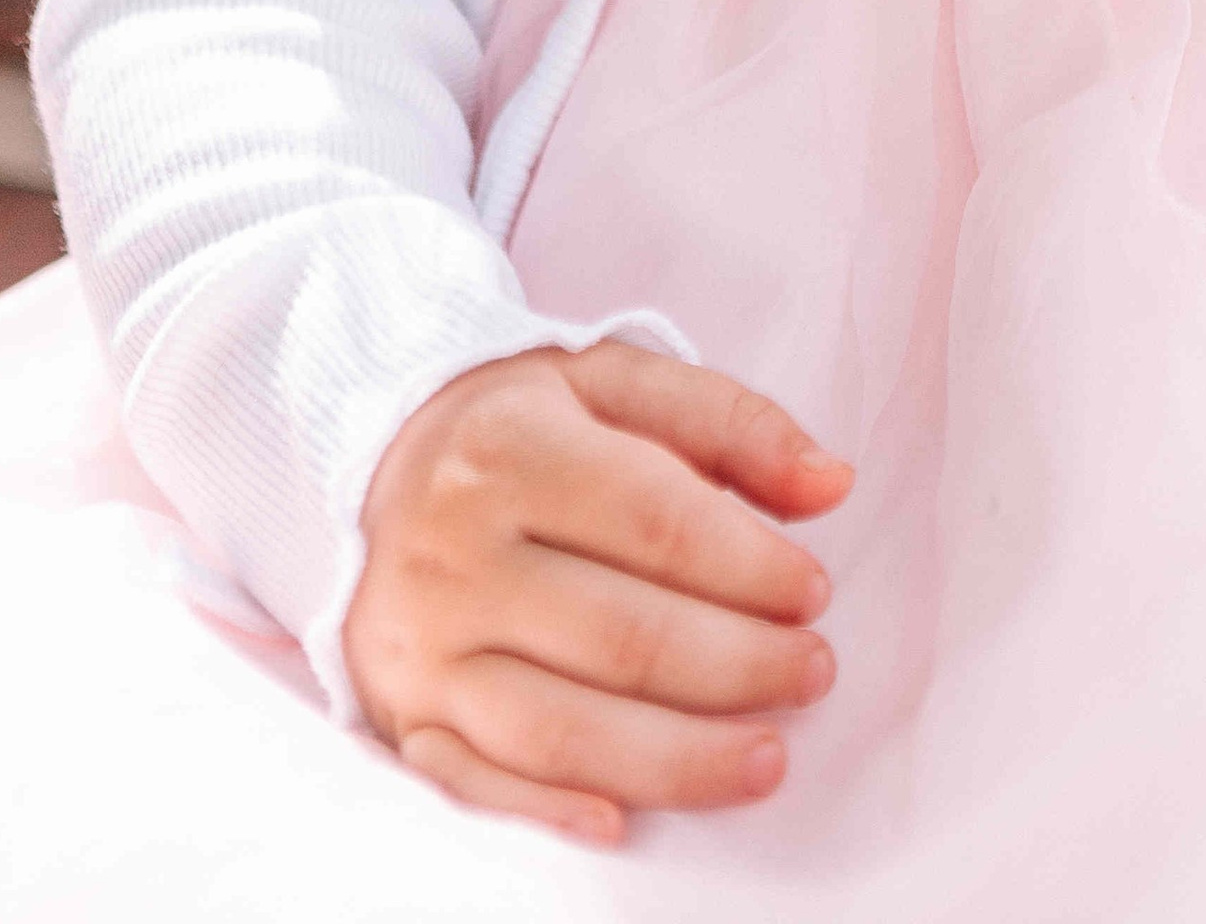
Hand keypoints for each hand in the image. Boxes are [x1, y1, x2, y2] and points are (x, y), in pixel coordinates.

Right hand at [345, 338, 852, 847]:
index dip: (748, 564)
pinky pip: (475, 784)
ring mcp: (422, 647)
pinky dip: (550, 812)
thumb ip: (731, 422)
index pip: (652, 520)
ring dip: (675, 757)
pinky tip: (626, 824)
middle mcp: (453, 552)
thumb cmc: (525, 427)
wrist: (374, 466)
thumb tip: (831, 484)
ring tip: (767, 758)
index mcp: (508, 448)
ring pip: (558, 727)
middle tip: (813, 672)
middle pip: (619, 633)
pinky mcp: (403, 717)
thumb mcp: (618, 382)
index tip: (815, 591)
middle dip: (735, 665)